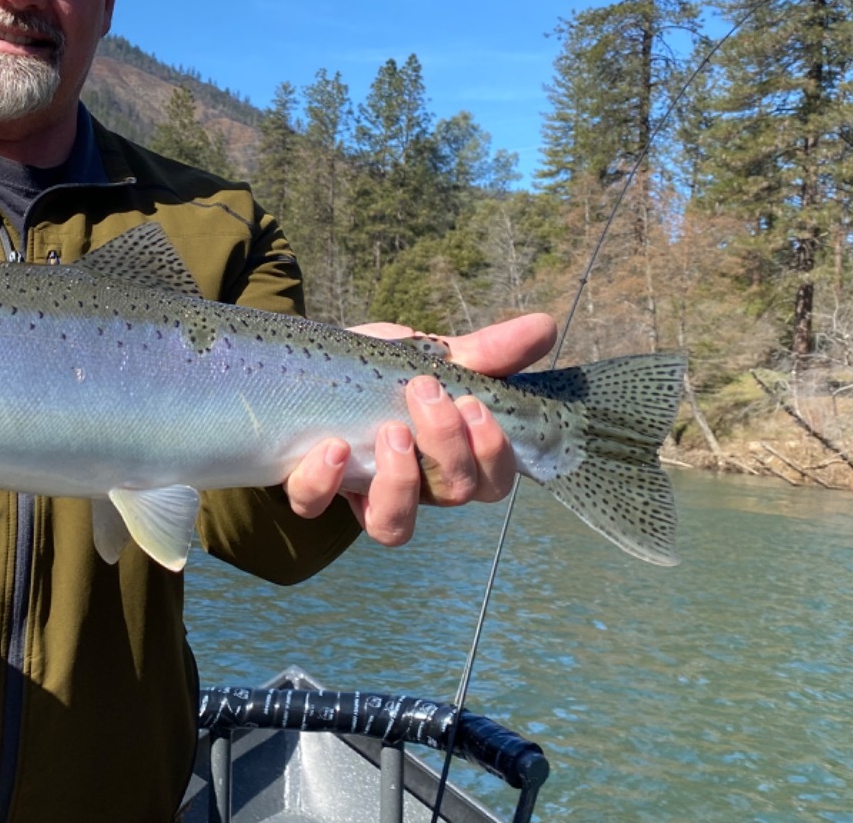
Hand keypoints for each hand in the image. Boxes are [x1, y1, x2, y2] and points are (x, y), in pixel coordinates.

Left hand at [282, 313, 556, 546]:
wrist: (307, 364)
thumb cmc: (378, 369)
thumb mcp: (428, 354)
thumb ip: (482, 352)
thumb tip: (545, 327)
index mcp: (451, 459)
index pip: (493, 481)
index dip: (492, 454)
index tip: (473, 402)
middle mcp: (415, 488)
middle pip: (453, 494)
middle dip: (447, 444)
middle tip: (425, 389)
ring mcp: (362, 494)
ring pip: (394, 525)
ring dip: (400, 481)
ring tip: (391, 431)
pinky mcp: (311, 487)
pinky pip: (315, 504)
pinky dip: (325, 481)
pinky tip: (332, 446)